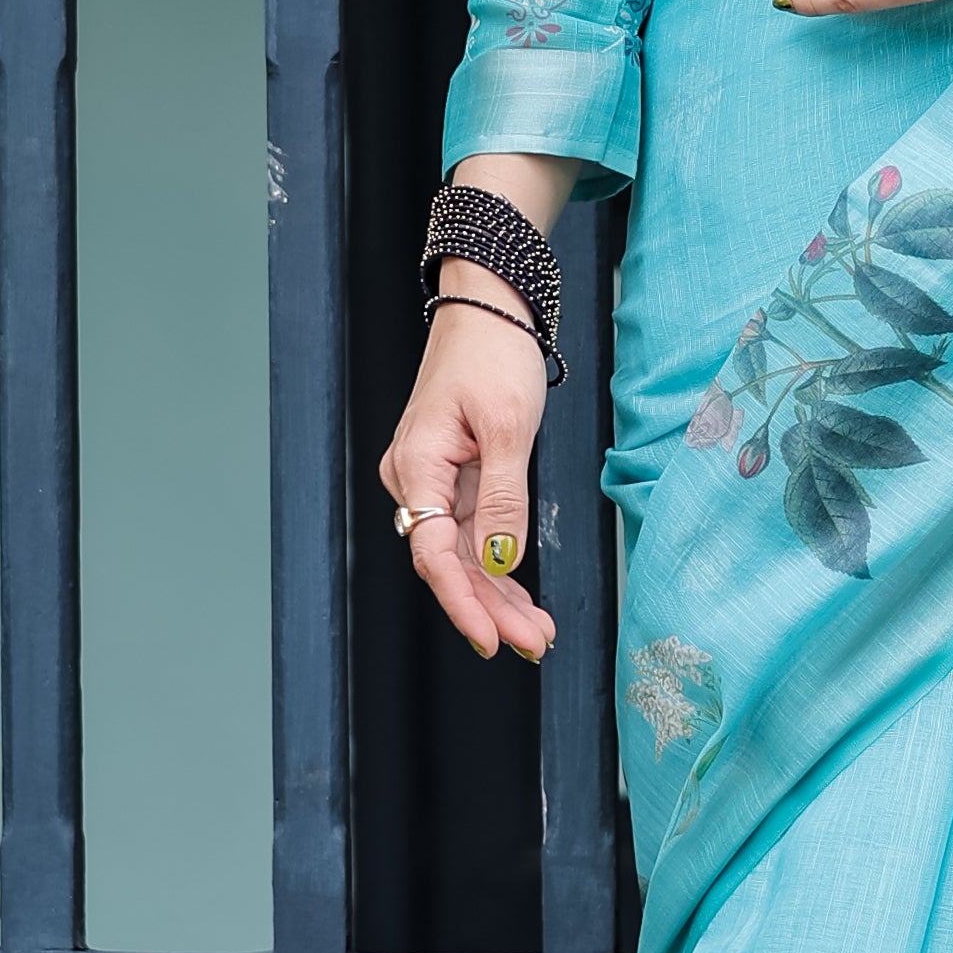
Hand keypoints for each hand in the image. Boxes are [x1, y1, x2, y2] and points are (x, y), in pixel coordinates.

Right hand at [376, 272, 556, 663]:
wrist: (488, 308)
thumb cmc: (493, 355)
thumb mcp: (506, 427)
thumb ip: (503, 500)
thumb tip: (501, 564)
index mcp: (417, 467)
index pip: (433, 554)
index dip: (465, 602)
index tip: (494, 639)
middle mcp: (415, 481)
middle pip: (448, 562)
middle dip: (492, 608)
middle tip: (535, 644)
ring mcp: (432, 482)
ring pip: (462, 554)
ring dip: (498, 595)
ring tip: (537, 632)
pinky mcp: (454, 478)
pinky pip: (471, 533)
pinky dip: (498, 564)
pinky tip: (521, 596)